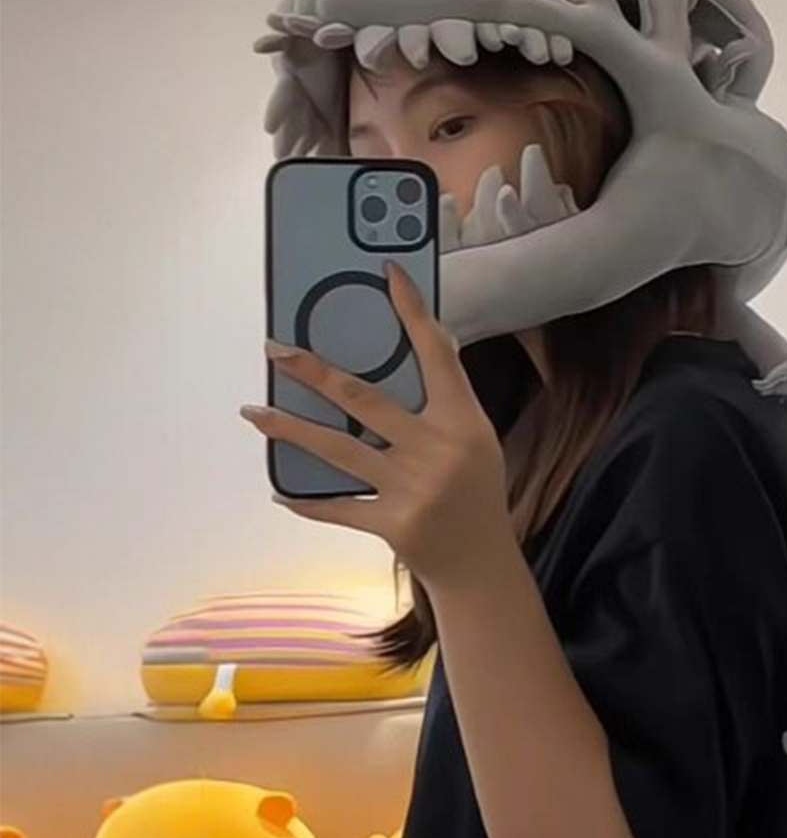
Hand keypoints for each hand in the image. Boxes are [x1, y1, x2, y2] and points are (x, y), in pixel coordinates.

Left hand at [241, 261, 514, 589]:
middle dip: (313, 372)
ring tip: (254, 411)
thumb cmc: (478, 491)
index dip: (412, 312)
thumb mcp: (477, 439)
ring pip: (337, 449)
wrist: (482, 562)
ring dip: (290, 428)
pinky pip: (337, 505)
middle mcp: (437, 448)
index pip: (436, 353)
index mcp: (462, 420)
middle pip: (363, 398)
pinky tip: (280, 489)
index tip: (389, 274)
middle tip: (275, 349)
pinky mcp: (391, 522)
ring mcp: (412, 487)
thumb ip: (448, 401)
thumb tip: (423, 348)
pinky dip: (306, 500)